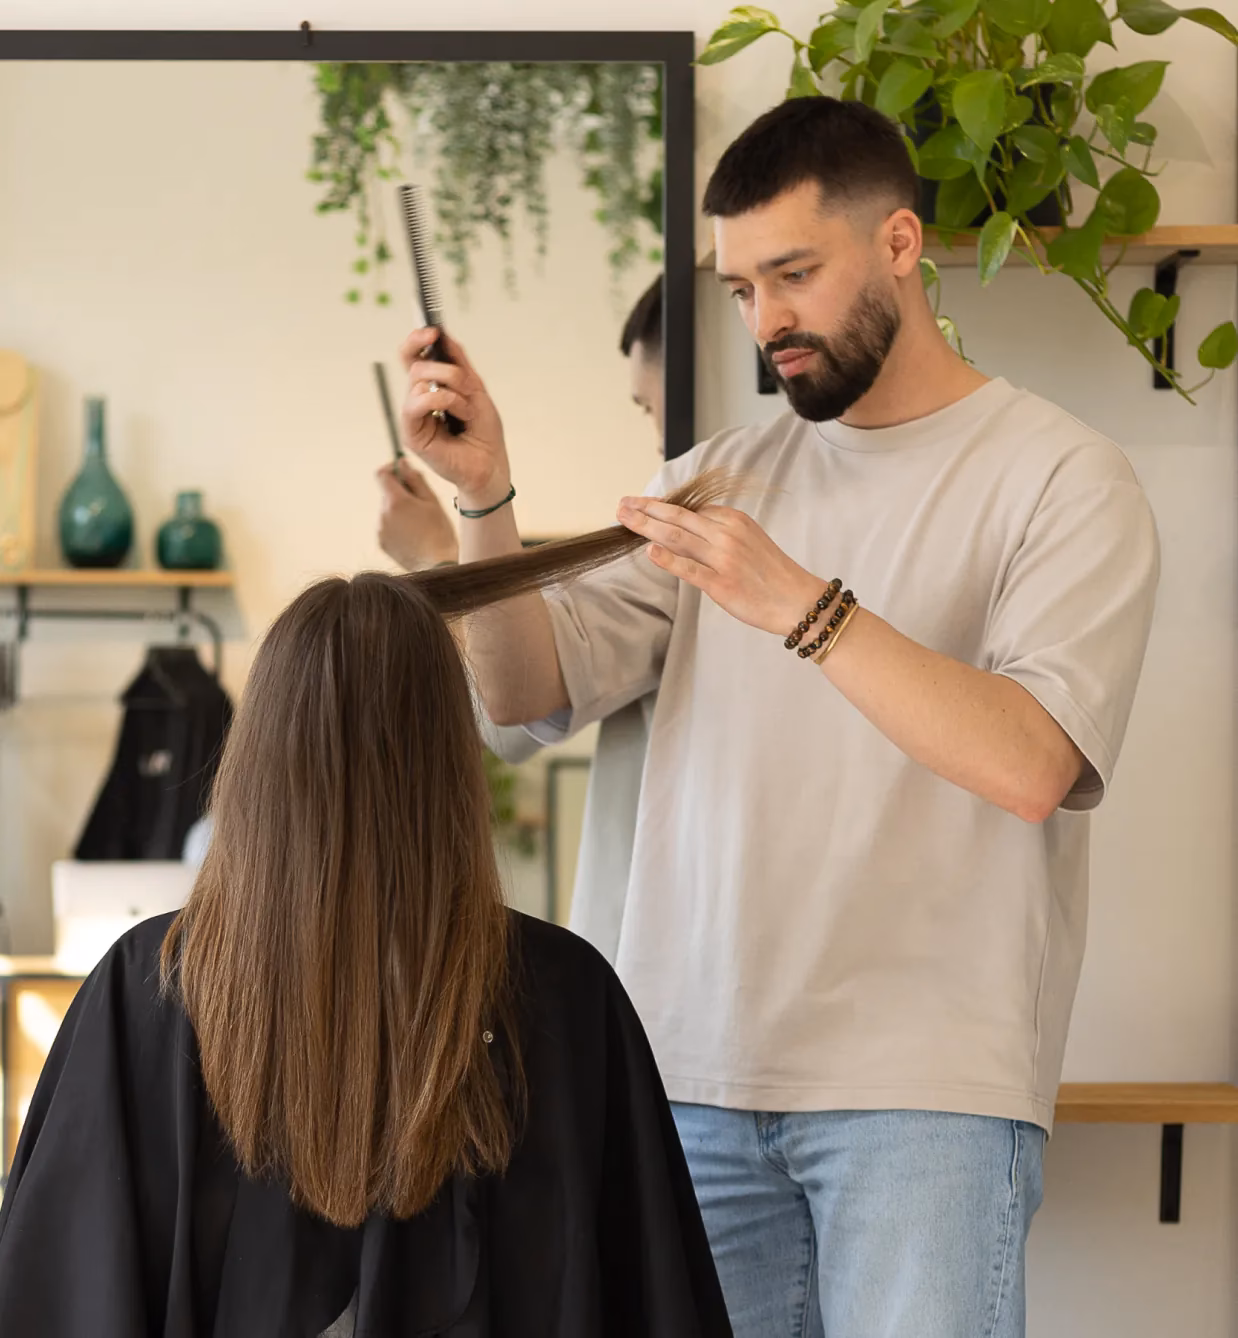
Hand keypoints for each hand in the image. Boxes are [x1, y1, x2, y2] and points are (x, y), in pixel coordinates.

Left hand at [376, 459, 458, 570]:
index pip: (382, 474)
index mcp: (396, 501)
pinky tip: (413, 535)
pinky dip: (397, 526)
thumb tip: (402, 464)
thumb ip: (415, 479)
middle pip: (386, 493)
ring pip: (387, 510)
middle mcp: (383, 514)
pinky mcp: (381, 542)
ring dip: (399, 511)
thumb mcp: (432, 501)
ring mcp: (380, 529)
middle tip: (420, 503)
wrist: (437, 566)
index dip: (391, 470)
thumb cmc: (440, 533)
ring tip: (419, 524)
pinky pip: (386, 526)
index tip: (402, 473)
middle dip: (400, 493)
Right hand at [398, 327, 511, 506]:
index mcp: (431, 389)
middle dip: (445, 367)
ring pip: (417, 379)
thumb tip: (443, 334)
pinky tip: (461, 413)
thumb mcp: (476, 390)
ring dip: (451, 387)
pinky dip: (444, 400)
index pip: (412, 357)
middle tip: (466, 381)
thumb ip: (459, 363)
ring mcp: (413, 417)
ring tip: (468, 407)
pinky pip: (417, 402)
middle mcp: (418, 401)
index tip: (433, 330)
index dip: (417, 339)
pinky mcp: (411, 433)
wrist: (491, 465)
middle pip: (414, 364)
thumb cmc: (484, 433)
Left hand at [616, 496, 825, 637]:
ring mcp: (724, 559)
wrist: (799, 601)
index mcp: (734, 520)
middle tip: (621, 505)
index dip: (661, 507)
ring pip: (678, 538)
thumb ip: (720, 533)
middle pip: (678, 518)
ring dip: (647, 527)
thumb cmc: (773, 574)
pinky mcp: (722, 584)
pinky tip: (650, 551)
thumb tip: (689, 529)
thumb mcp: (750, 540)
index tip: (640, 504)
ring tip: (625, 520)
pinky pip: (690, 569)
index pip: (690, 510)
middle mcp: (727, 534)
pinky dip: (669, 559)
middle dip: (646, 510)